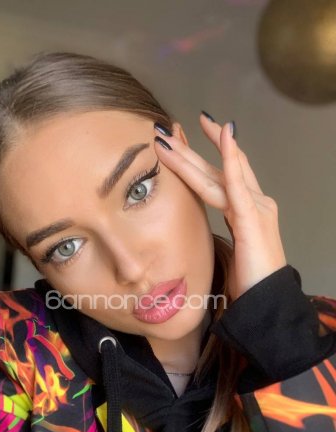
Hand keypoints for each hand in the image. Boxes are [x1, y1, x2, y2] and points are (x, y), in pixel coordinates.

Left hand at [153, 115, 286, 301]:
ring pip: (219, 174)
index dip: (208, 154)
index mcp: (247, 211)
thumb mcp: (232, 249)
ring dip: (190, 155)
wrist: (266, 300)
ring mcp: (255, 208)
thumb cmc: (250, 280)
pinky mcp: (252, 218)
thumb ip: (223, 232)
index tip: (187, 137)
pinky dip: (231, 160)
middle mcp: (254, 203)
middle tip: (169, 128)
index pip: (225, 175)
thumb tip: (201, 229)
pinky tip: (225, 138)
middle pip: (218, 169)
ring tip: (168, 138)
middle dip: (191, 148)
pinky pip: (237, 185)